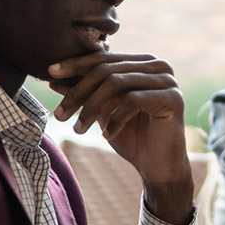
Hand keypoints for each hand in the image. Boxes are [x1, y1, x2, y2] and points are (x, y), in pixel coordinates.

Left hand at [49, 52, 192, 223]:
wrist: (158, 167)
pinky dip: (115, 118)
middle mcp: (157, 66)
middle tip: (60, 114)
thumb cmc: (131, 137)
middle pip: (107, 70)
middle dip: (79, 92)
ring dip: (92, 107)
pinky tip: (107, 135)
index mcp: (142, 63)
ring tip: (78, 129)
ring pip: (118, 83)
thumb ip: (83, 92)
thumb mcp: (101, 112)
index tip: (50, 73)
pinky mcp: (173, 98)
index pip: (103, 58)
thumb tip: (53, 79)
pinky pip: (133, 100)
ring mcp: (168, 81)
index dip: (76, 64)